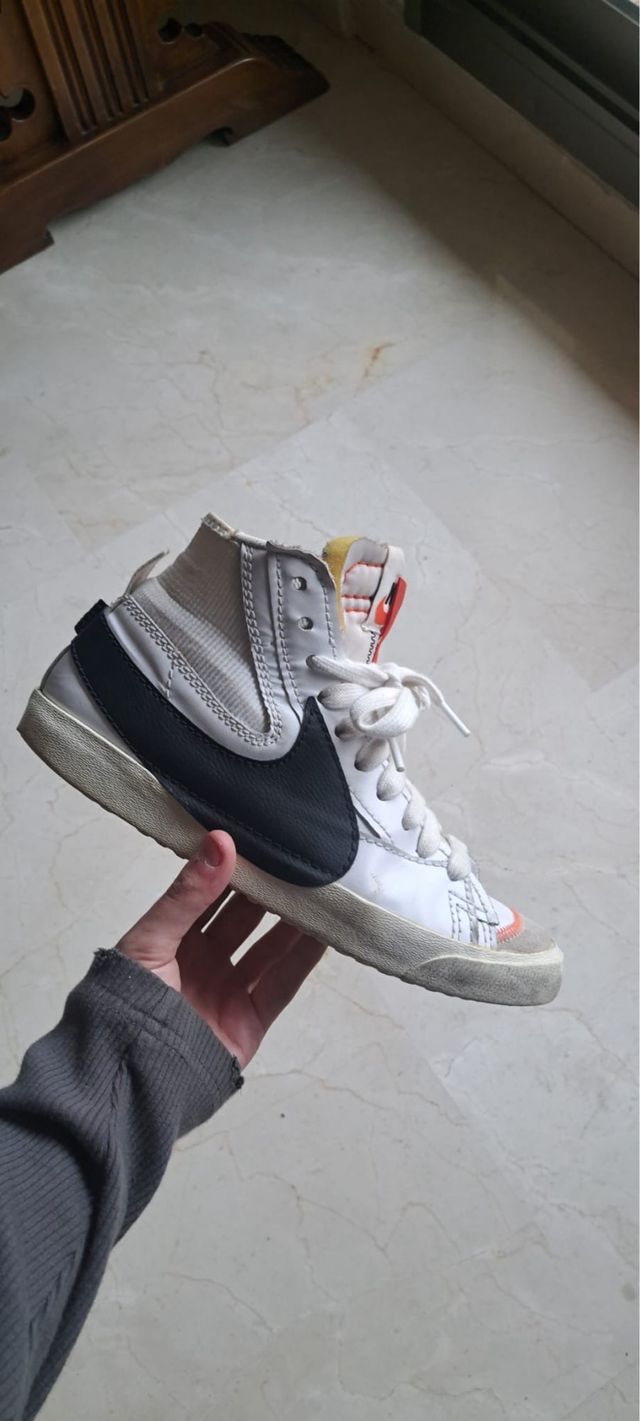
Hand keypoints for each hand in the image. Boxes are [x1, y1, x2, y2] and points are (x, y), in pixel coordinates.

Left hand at [117, 831, 324, 1067]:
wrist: (134, 1078)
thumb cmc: (130, 1003)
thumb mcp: (151, 939)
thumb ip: (188, 893)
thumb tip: (221, 841)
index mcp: (172, 941)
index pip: (208, 897)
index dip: (232, 872)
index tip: (260, 842)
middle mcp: (201, 963)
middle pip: (243, 921)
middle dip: (267, 893)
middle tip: (296, 861)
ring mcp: (227, 992)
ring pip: (268, 949)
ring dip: (292, 922)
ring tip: (319, 890)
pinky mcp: (250, 1021)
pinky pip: (282, 985)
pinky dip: (303, 960)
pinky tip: (323, 933)